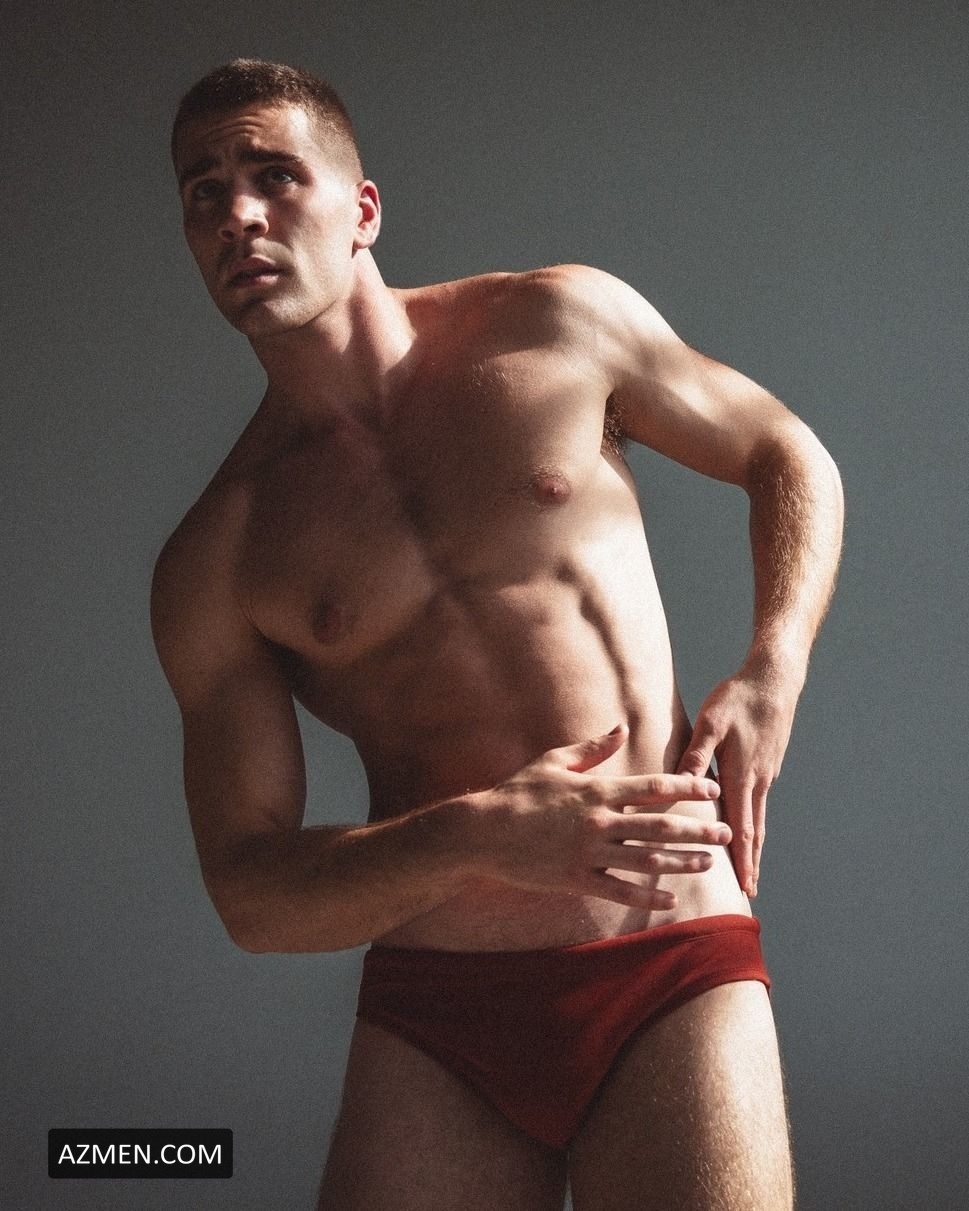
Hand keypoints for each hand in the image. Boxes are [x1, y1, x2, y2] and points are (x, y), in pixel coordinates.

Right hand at [467, 724, 730, 910]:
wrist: (482, 831)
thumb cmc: (518, 792)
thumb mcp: (554, 761)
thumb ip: (593, 747)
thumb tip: (622, 728)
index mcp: (597, 790)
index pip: (654, 788)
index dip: (688, 787)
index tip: (712, 789)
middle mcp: (599, 822)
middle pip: (660, 825)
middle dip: (697, 829)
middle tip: (726, 832)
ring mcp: (588, 853)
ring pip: (646, 859)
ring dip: (682, 862)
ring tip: (709, 864)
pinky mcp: (576, 879)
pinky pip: (619, 890)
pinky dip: (647, 896)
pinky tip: (670, 899)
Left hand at [676, 664, 796, 896]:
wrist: (775, 679)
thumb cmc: (738, 698)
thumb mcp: (711, 721)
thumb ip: (695, 754)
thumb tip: (681, 785)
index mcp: (741, 775)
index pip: (741, 827)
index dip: (741, 858)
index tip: (744, 886)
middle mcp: (757, 781)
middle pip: (754, 831)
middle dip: (751, 862)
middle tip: (750, 891)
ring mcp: (765, 774)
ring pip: (758, 817)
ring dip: (754, 846)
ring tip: (750, 869)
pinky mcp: (766, 765)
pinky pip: (759, 802)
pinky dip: (754, 822)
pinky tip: (747, 827)